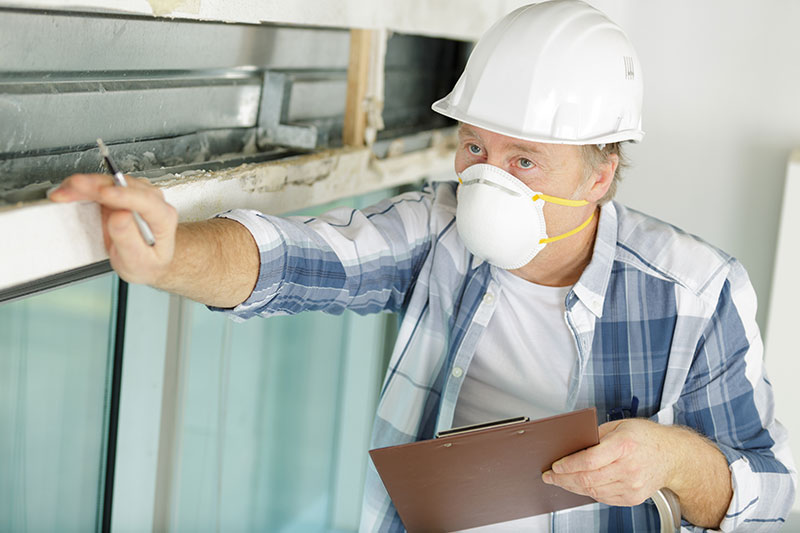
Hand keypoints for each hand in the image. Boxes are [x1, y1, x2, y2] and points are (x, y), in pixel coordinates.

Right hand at [49, 173, 177, 285]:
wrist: (147, 262)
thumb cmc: (147, 262)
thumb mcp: (139, 260)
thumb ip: (130, 240)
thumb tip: (120, 217)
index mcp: (163, 217)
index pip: (146, 200)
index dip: (122, 195)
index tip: (104, 193)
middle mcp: (152, 201)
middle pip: (123, 186)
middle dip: (95, 186)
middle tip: (72, 189)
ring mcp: (134, 195)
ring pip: (109, 182)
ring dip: (84, 185)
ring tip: (63, 192)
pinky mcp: (118, 196)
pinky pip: (99, 186)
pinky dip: (82, 188)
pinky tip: (69, 191)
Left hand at [541, 418, 675, 506]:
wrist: (673, 456)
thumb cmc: (646, 438)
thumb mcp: (620, 426)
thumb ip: (596, 435)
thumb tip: (572, 446)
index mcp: (624, 445)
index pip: (589, 459)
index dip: (568, 464)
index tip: (555, 465)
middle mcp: (629, 468)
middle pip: (588, 478)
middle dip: (563, 478)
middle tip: (549, 476)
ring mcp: (631, 485)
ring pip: (593, 491)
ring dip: (572, 487)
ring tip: (559, 481)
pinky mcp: (632, 497)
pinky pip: (603, 498)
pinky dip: (587, 492)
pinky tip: (578, 486)